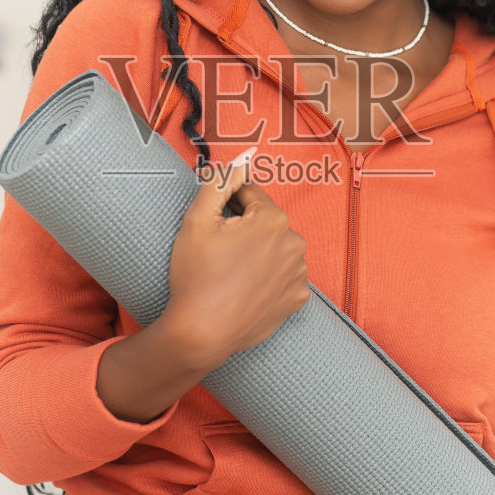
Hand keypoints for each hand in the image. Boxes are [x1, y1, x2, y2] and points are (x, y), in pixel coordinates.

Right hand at [159, 153, 309, 370]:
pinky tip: (244, 288)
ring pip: (274, 249)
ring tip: (230, 273)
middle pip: (264, 222)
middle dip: (243, 230)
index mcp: (272, 219)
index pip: (249, 194)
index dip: (226, 206)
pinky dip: (266, 278)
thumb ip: (220, 181)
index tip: (212, 225)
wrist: (202, 333)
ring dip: (257, 253)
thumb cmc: (196, 277)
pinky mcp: (297, 299)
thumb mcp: (197, 220)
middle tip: (217, 253)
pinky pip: (282, 277)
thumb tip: (240, 161)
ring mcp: (298, 274)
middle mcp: (294, 244)